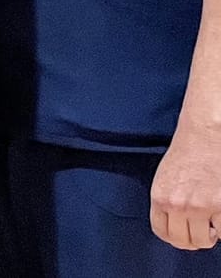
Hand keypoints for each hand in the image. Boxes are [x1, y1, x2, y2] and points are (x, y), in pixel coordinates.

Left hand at [152, 121, 220, 248]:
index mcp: (160, 198)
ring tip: (213, 222)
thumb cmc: (187, 152)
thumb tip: (178, 225)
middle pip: (183, 241)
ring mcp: (201, 206)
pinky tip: (220, 213)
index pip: (162, 233)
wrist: (206, 133)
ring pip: (204, 240)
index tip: (184, 233)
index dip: (175, 236)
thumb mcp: (166, 179)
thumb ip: (168, 203)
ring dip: (211, 235)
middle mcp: (178, 205)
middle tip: (203, 230)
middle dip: (194, 239)